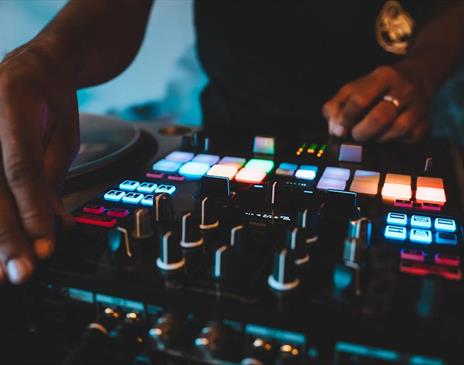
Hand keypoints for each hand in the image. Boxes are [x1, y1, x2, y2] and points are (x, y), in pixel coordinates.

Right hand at [0, 43, 78, 283]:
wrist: (34, 64)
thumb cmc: (52, 99)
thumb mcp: (63, 134)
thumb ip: (53, 176)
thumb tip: (56, 224)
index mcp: (13, 102)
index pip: (21, 165)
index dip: (31, 207)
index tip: (45, 244)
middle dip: (6, 235)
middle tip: (22, 272)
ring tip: (0, 270)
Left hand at [323, 65, 429, 142]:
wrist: (418, 78)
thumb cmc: (376, 88)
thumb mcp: (353, 89)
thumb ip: (336, 106)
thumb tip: (334, 129)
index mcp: (383, 76)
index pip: (360, 99)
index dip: (346, 118)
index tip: (339, 130)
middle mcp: (404, 88)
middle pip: (380, 116)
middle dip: (362, 132)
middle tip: (355, 136)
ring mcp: (418, 106)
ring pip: (397, 129)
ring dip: (378, 138)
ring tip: (371, 136)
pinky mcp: (425, 122)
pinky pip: (410, 138)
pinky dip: (395, 141)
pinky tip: (388, 136)